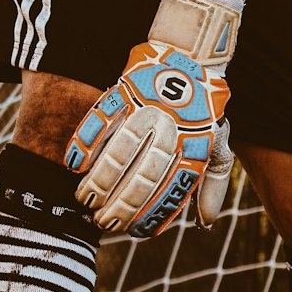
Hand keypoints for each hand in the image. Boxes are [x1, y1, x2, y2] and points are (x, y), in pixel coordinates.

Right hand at [65, 0, 240, 236]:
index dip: (152, 214)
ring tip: (86, 199)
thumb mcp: (217, 146)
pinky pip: (101, 119)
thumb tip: (205, 224)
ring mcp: (148, 108)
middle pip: (145, 173)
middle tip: (104, 222)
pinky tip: (74, 166)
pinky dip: (85, 143)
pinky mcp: (127, 91)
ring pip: (120, 149)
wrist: (191, 60)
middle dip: (121, 204)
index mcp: (196, 145)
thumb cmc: (203, 113)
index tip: (134, 231)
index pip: (174, 189)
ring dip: (100, 179)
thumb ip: (212, 186)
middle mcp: (173, 128)